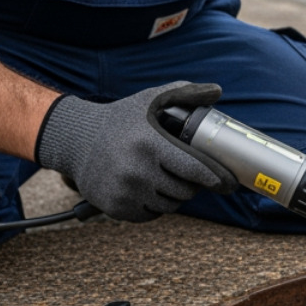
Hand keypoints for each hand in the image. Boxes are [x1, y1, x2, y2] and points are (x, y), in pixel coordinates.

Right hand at [35, 81, 237, 221]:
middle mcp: (137, 171)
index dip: (216, 178)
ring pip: (170, 205)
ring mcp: (126, 192)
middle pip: (185, 191)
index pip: (194, 169)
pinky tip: (149, 189)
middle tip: (188, 175)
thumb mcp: (149, 100)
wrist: (76, 141)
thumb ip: (184, 94)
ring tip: (166, 179)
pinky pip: (151, 214)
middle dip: (192, 185)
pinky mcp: (116, 208)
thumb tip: (217, 91)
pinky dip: (155, 205)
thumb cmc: (119, 119)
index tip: (229, 183)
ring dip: (174, 195)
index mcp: (150, 144)